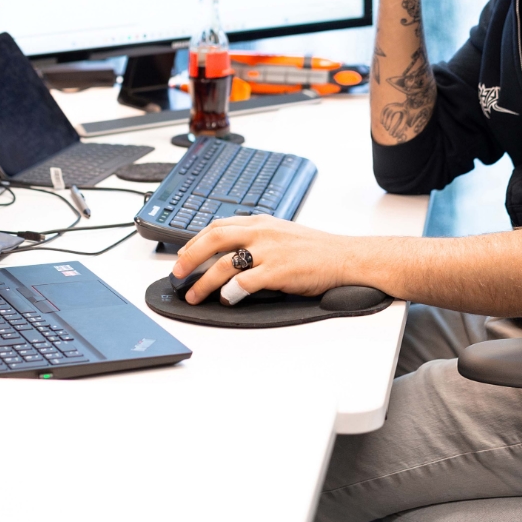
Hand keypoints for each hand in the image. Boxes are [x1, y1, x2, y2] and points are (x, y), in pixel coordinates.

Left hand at [171, 215, 363, 304]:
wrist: (344, 257)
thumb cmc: (315, 249)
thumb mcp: (280, 233)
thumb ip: (255, 238)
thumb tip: (227, 253)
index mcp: (260, 222)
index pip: (217, 226)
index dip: (194, 241)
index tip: (182, 256)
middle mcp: (261, 232)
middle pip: (214, 239)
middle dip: (190, 258)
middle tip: (177, 275)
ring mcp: (270, 251)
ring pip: (224, 264)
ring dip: (205, 283)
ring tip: (196, 296)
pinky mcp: (279, 270)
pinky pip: (245, 282)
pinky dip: (231, 292)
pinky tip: (227, 299)